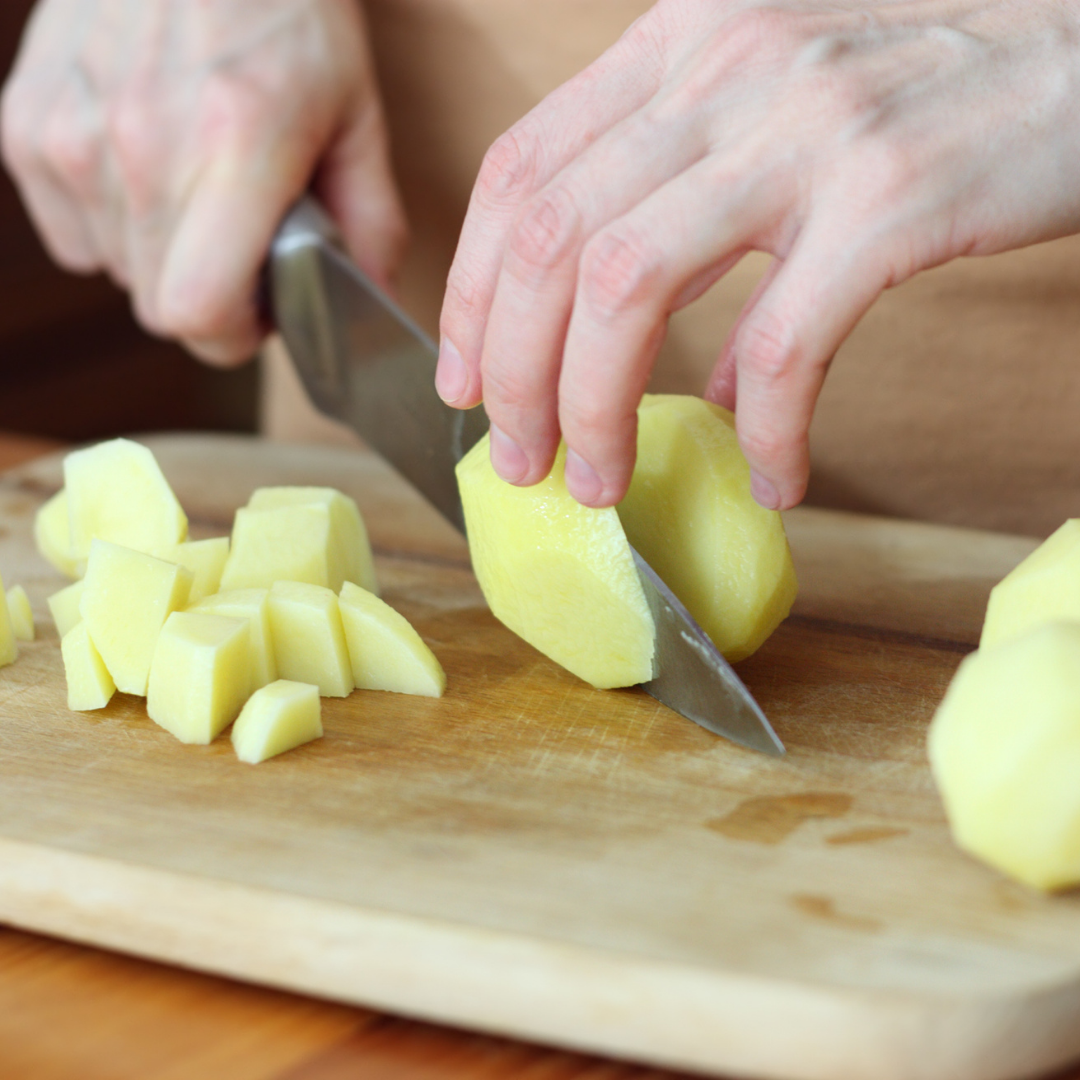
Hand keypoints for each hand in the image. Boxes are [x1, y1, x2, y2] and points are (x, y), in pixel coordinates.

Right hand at [2, 0, 405, 363]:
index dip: (235, 332)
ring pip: (117, 271)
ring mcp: (71, 137)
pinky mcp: (27, 124)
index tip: (262, 306)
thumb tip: (367, 300)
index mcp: (234, 150)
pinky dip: (112, 223)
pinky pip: (71, 234)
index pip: (198, 314)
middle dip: (209, 298)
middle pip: (159, 308)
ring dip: (163, 256)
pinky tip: (147, 169)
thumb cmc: (284, 7)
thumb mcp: (356, 113)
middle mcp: (139, 148)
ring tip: (198, 190)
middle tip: (241, 245)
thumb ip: (370, 221)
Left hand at [437, 0, 1079, 509]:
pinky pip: (784, 345)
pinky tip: (774, 476)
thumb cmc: (929, 91)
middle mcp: (725, 68)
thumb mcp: (783, 115)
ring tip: (597, 482)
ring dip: (594, 406)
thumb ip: (705, 218)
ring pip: (627, 284)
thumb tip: (690, 379)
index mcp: (682, 44)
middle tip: (517, 458)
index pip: (521, 170)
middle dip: (514, 372)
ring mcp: (806, 128)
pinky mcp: (891, 198)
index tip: (465, 379)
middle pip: (552, 239)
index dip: (471, 289)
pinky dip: (764, 429)